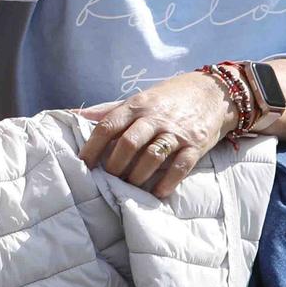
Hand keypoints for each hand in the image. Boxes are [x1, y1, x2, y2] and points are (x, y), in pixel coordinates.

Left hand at [75, 70, 236, 198]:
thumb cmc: (166, 99)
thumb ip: (107, 110)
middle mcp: (154, 118)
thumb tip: (73, 115)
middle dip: (114, 165)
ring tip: (128, 189)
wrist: (212, 92)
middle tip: (107, 180)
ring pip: (152, 156)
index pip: (108, 126)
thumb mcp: (137, 100)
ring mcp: (176, 132)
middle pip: (128, 143)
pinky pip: (180, 166)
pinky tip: (156, 194)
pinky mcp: (196, 145)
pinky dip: (167, 182)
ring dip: (137, 176)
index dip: (92, 146)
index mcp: (136, 106)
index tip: (81, 164)